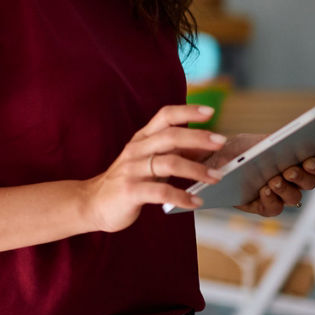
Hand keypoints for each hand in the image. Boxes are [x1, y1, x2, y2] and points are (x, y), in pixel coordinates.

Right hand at [83, 104, 226, 232]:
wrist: (93, 203)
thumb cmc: (127, 181)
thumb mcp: (147, 162)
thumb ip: (171, 153)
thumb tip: (204, 149)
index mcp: (142, 139)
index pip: (164, 116)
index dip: (187, 111)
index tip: (210, 111)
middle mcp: (136, 150)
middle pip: (171, 136)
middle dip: (199, 137)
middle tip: (221, 142)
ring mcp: (132, 170)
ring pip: (169, 163)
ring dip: (196, 169)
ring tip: (216, 177)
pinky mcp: (130, 191)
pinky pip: (161, 192)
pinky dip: (182, 197)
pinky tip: (195, 202)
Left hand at [230, 146, 314, 216]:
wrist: (217, 162)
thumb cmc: (240, 149)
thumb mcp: (254, 141)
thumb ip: (271, 141)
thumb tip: (284, 142)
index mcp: (298, 162)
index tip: (309, 161)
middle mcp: (294, 181)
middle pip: (310, 183)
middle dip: (301, 177)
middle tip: (289, 171)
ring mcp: (280, 195)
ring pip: (294, 197)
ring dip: (285, 189)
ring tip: (273, 181)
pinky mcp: (264, 206)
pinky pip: (274, 208)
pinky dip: (271, 200)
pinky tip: (264, 191)